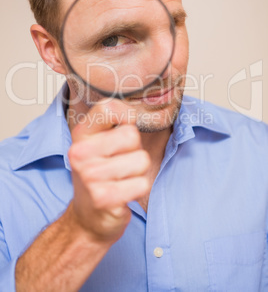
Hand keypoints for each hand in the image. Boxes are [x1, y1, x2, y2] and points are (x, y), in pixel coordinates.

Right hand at [68, 99, 150, 243]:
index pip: (107, 108)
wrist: (88, 216)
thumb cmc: (100, 173)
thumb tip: (139, 106)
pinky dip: (139, 188)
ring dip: (138, 171)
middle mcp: (80, 153)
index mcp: (81, 134)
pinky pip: (142, 183)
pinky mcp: (103, 198)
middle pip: (131, 135)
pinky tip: (123, 192)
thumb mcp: (98, 142)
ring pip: (141, 160)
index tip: (127, 124)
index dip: (127, 114)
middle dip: (135, 149)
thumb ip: (114, 120)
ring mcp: (90, 176)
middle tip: (121, 161)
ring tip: (122, 178)